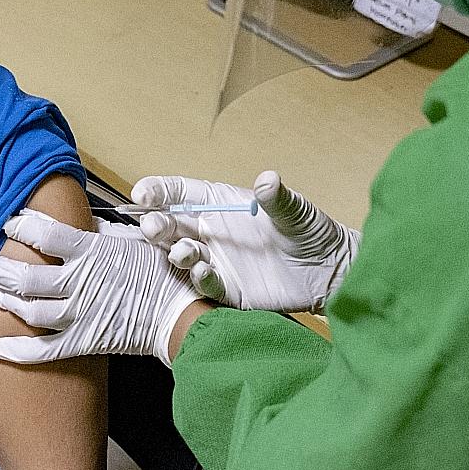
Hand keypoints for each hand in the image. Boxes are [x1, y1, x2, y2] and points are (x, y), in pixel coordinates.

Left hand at [0, 212, 202, 366]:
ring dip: (5, 301)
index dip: (21, 227)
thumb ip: (103, 231)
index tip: (10, 224)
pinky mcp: (83, 341)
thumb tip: (84, 220)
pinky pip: (43, 350)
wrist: (178, 313)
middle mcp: (79, 282)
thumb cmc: (160, 272)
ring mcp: (79, 315)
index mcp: (91, 252)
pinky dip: (17, 352)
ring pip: (29, 311)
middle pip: (26, 275)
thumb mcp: (132, 239)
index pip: (44, 235)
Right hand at [134, 171, 358, 313]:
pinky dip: (201, 279)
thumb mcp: (295, 210)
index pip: (178, 193)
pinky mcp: (227, 288)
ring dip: (176, 253)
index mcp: (218, 203)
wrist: (327, 269)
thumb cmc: (308, 230)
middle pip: (171, 225)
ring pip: (182, 255)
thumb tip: (268, 181)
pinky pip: (205, 285)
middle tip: (153, 227)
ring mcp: (216, 260)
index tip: (141, 194)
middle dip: (157, 225)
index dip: (158, 192)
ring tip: (183, 252)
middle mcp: (210, 231)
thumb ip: (278, 198)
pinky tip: (205, 272)